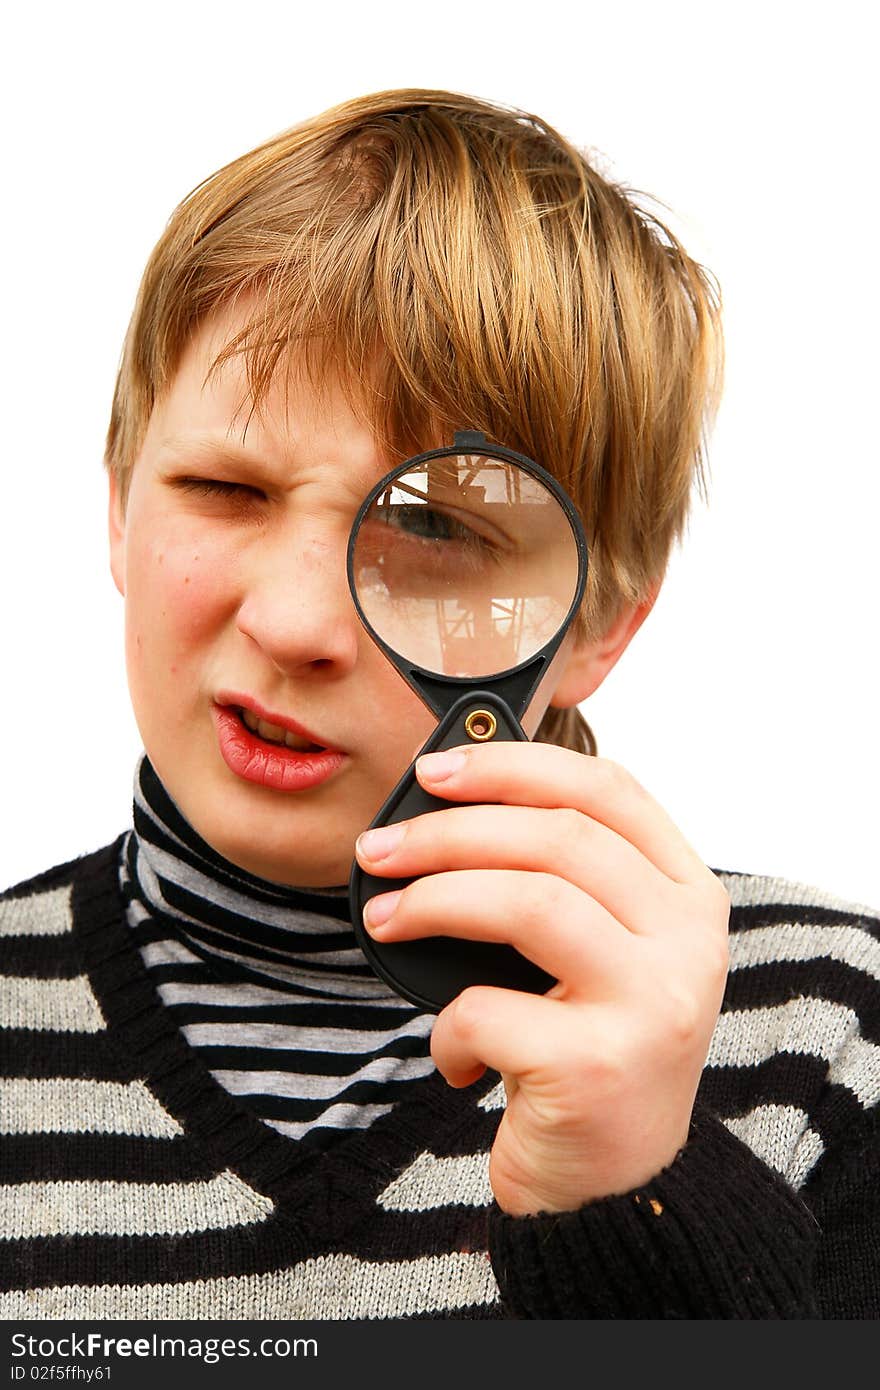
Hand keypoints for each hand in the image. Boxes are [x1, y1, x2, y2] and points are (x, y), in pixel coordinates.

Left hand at [354, 741, 730, 1216]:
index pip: (608, 789)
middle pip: (557, 838)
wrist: (614, 1181)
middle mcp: (688, 942)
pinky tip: (455, 1052)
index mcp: (688, 895)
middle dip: (449, 832)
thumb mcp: (600, 949)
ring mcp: (653, 1004)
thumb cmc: (589, 1044)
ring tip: (384, 918)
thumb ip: (561, 877)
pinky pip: (488, 1008)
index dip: (514, 765)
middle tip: (378, 848)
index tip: (435, 770)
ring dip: (434, 900)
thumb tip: (449, 797)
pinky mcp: (600, 1067)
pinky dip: (447, 1025)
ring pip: (529, 902)